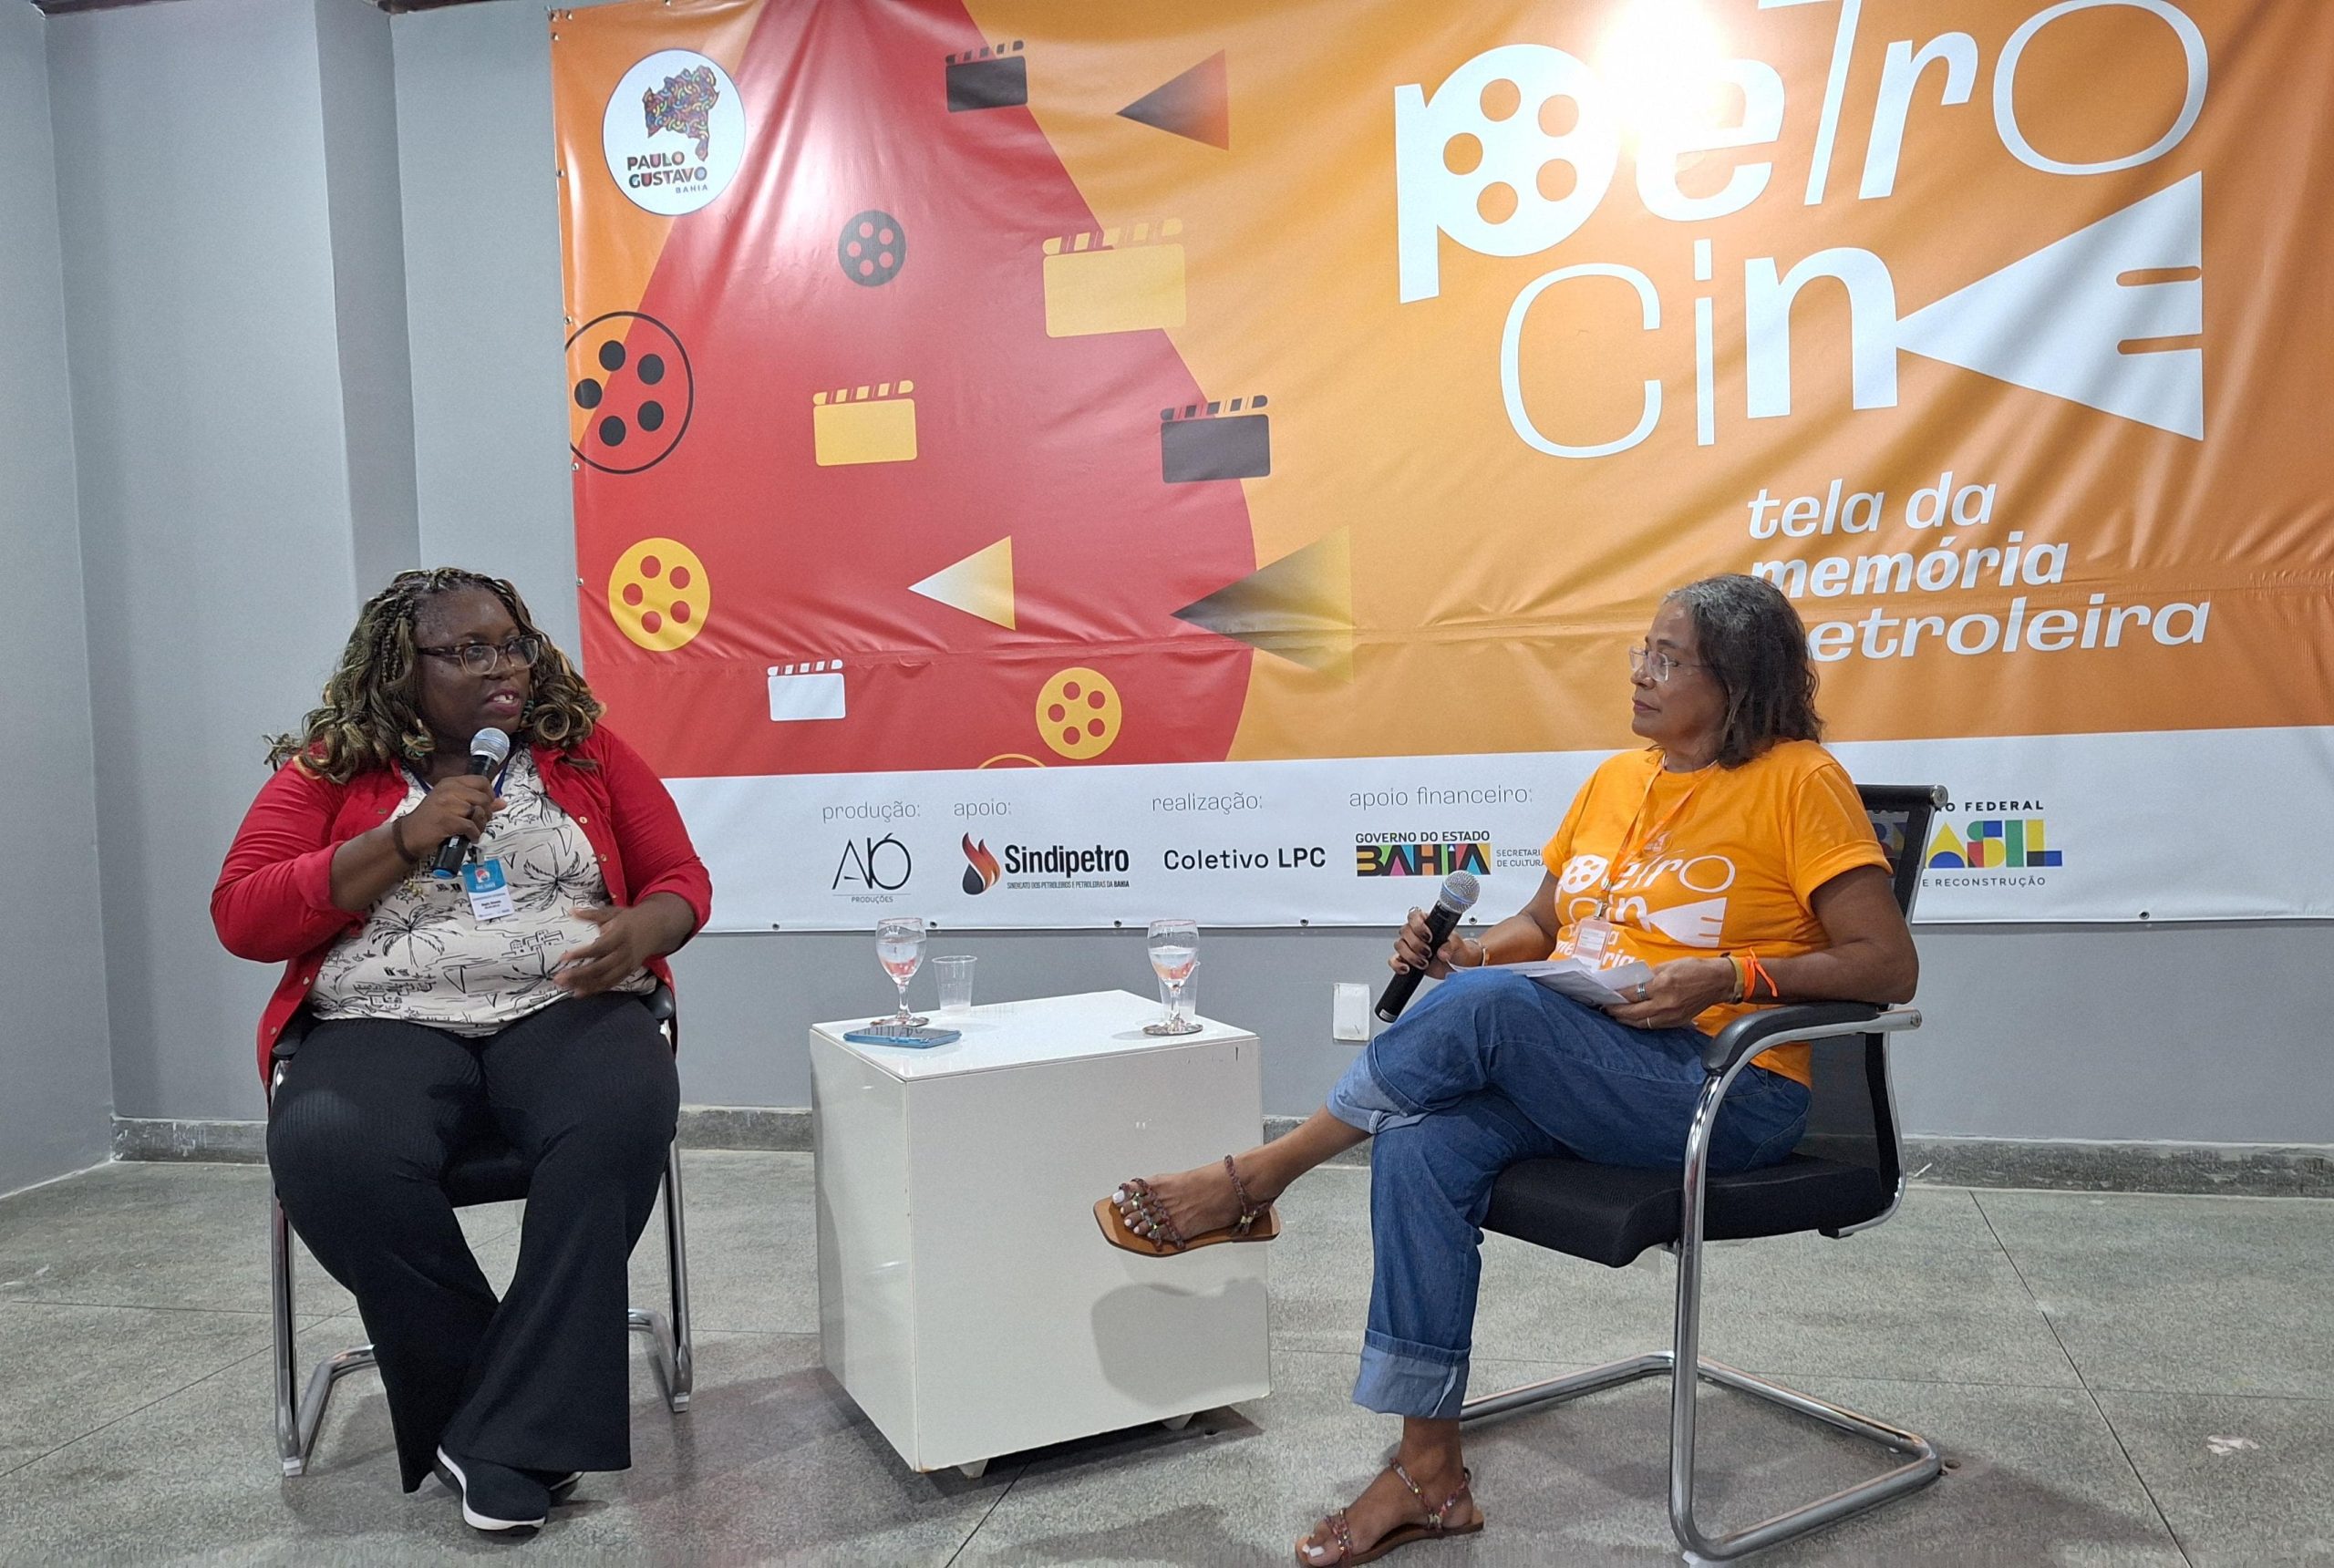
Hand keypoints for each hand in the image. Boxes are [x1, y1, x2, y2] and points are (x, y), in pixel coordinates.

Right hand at [399, 774, 502, 857]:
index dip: (490, 794)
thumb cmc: (430, 819)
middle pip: (483, 798)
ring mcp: (447, 805)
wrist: (409, 834)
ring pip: (478, 812)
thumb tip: (501, 802)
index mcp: (451, 783)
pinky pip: (471, 826)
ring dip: (480, 825)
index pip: (481, 781)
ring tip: (473, 830)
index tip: (487, 805)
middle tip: (479, 821)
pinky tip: (469, 837)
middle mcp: (449, 790)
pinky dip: (474, 834)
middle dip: (487, 813)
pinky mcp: (446, 821)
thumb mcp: (452, 804)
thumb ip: (476, 801)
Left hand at [556, 904, 653, 993]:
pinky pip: (610, 983)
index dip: (582, 954)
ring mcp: (627, 964)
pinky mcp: (628, 972)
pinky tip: (580, 992)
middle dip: (579, 975)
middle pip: (600, 967)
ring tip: (566, 988)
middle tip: (559, 978)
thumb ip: (592, 914)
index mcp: (620, 935)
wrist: (656, 928)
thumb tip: (572, 911)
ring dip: (584, 985)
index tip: (564, 957)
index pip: (599, 947)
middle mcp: (624, 952)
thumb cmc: (631, 920)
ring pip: (605, 979)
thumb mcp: (613, 912)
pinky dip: (595, 989)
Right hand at [1389, 908, 1476, 978]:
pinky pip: (1394, 960)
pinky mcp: (1406, 959)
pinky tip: (1407, 968)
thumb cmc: (1457, 950)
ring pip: (1399, 945)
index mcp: (1427, 922)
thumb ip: (1451, 945)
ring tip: (1424, 963)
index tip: (1428, 937)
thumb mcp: (1458, 945)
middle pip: (1405, 931)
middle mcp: (1416, 933)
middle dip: (1416, 944)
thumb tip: (1442, 952)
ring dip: (1410, 956)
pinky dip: (1398, 965)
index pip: (1414, 916)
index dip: (1418, 925)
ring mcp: (1410, 946)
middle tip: (1428, 952)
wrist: (1457, 966)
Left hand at [1605, 958, 1734, 1030]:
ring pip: (1641, 1023)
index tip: (1606, 995)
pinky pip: (1653, 1025)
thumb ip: (1647, 976)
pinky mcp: (1677, 1022)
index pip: (1630, 994)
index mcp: (1661, 985)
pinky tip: (1634, 1018)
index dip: (1615, 996)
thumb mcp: (1667, 965)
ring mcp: (1671, 1015)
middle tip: (1606, 1008)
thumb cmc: (1694, 969)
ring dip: (1626, 1020)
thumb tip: (1630, 984)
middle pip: (1632, 1013)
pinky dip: (1641, 1023)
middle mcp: (1665, 1003)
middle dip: (1616, 1011)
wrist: (1718, 981)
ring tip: (1616, 1015)